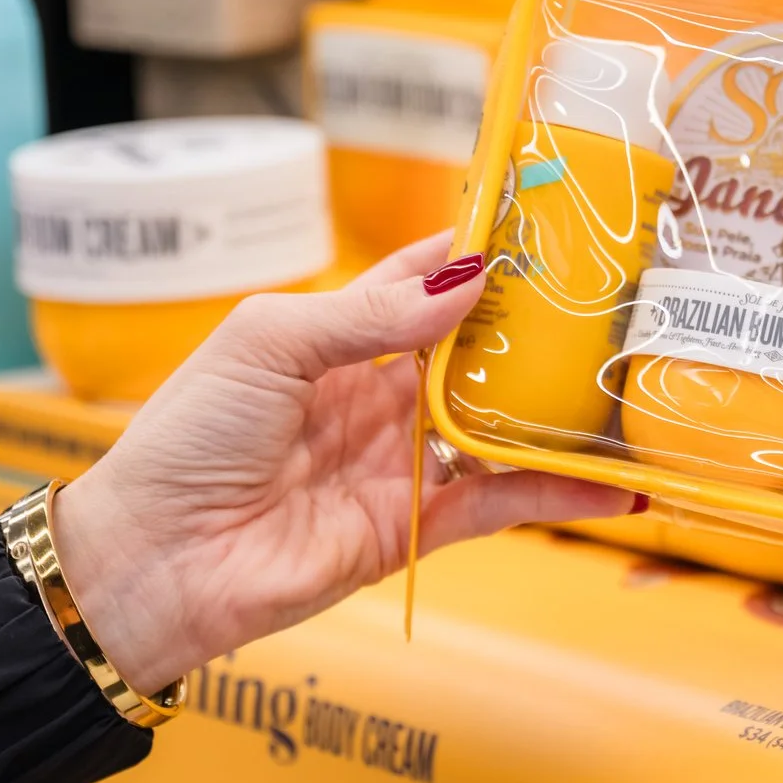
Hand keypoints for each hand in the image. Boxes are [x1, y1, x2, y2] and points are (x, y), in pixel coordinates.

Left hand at [52, 233, 637, 692]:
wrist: (152, 560)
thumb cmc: (186, 438)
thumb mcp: (267, 343)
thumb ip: (369, 316)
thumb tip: (467, 283)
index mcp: (336, 339)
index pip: (422, 283)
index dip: (477, 255)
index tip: (545, 223)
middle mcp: (378, 397)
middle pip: (477, 353)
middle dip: (537, 328)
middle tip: (611, 298)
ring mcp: (399, 463)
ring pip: (499, 427)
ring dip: (558, 412)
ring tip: (630, 386)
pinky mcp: (412, 530)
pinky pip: (499, 505)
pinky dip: (557, 494)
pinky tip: (613, 485)